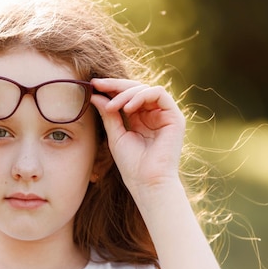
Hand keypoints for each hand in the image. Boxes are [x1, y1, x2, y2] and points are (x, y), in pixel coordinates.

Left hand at [91, 78, 185, 194]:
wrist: (148, 183)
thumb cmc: (132, 166)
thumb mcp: (115, 135)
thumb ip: (108, 114)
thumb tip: (95, 94)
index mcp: (141, 119)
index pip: (126, 96)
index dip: (110, 88)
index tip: (92, 85)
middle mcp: (154, 114)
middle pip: (136, 88)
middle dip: (115, 85)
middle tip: (98, 85)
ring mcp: (165, 115)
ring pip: (145, 88)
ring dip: (125, 94)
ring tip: (112, 107)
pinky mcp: (175, 117)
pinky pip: (159, 93)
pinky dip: (141, 96)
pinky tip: (127, 108)